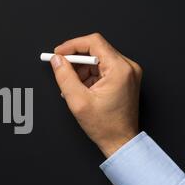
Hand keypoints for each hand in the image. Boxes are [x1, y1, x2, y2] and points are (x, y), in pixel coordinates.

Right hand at [50, 33, 141, 157]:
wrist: (120, 142)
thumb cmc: (105, 126)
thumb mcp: (78, 101)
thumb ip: (64, 77)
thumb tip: (56, 60)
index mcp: (119, 69)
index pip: (94, 43)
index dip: (72, 45)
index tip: (58, 53)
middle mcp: (128, 67)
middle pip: (96, 50)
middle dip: (76, 60)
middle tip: (61, 70)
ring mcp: (128, 73)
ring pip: (98, 60)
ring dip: (82, 70)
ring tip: (74, 88)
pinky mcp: (125, 79)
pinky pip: (103, 69)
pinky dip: (89, 76)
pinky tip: (82, 90)